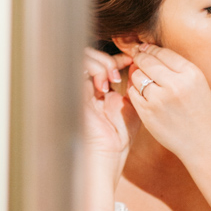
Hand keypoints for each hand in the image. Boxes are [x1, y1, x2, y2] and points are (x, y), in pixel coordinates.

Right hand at [83, 47, 138, 187]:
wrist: (107, 155)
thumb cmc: (119, 136)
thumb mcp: (132, 105)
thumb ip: (134, 86)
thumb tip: (137, 64)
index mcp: (99, 89)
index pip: (102, 62)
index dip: (116, 57)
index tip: (131, 60)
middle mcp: (87, 87)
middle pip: (90, 55)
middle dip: (108, 58)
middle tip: (121, 70)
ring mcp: (78, 89)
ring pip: (82, 58)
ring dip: (101, 63)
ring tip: (113, 77)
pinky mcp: (73, 92)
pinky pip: (78, 70)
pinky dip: (93, 71)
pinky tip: (104, 86)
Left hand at [127, 43, 210, 167]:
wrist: (206, 145)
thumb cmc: (202, 113)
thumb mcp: (198, 84)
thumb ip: (176, 68)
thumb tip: (147, 51)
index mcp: (191, 74)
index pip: (162, 52)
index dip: (150, 49)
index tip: (145, 49)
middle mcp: (175, 85)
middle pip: (146, 61)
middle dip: (140, 59)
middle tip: (138, 60)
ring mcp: (159, 100)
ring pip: (136, 76)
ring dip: (137, 75)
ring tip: (144, 80)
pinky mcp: (148, 114)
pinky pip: (133, 93)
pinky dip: (135, 91)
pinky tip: (144, 94)